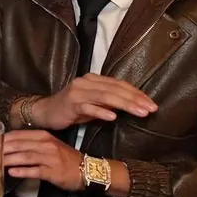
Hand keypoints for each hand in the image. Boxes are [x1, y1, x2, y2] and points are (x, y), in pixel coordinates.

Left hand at [0, 130, 85, 190]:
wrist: (87, 169)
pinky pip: (34, 170)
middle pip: (15, 145)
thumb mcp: (47, 146)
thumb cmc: (64, 159)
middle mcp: (44, 143)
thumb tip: (6, 149)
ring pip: (22, 156)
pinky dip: (22, 171)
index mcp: (41, 136)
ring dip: (4, 160)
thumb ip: (28, 145)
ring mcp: (49, 157)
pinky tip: (10, 172)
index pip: (14, 136)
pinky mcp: (53, 171)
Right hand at [30, 73, 156, 129]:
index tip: (152, 104)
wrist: (45, 112)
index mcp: (94, 80)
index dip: (137, 93)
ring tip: (140, 112)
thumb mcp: (93, 104)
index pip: (120, 84)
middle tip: (151, 109)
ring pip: (106, 96)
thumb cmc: (71, 110)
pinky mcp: (70, 104)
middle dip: (136, 99)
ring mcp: (78, 92)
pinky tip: (113, 117)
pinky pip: (88, 107)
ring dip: (125, 104)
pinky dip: (101, 111)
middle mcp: (87, 82)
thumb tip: (133, 105)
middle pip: (116, 89)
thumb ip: (110, 102)